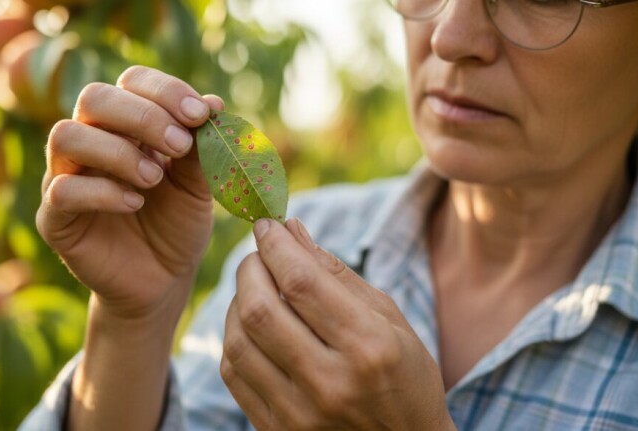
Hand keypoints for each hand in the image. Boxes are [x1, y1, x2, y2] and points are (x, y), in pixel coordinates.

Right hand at [36, 66, 222, 325]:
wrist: (162, 280)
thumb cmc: (177, 224)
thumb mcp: (198, 185)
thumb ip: (201, 147)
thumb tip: (214, 102)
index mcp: (125, 123)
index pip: (132, 81)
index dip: (165, 90)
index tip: (200, 115)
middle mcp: (90, 140)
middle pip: (93, 98)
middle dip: (141, 115)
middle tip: (179, 145)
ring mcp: (65, 176)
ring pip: (66, 136)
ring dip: (117, 151)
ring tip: (153, 178)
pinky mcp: (54, 217)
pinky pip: (62, 190)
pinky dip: (102, 192)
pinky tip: (135, 203)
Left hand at [221, 219, 452, 429]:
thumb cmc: (404, 376)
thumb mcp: (389, 319)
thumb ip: (337, 274)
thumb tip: (291, 229)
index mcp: (369, 347)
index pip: (301, 281)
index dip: (275, 245)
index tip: (267, 226)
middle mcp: (332, 383)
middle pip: (260, 310)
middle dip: (250, 269)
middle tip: (258, 255)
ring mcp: (301, 414)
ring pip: (238, 342)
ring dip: (237, 303)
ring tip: (255, 289)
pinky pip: (233, 374)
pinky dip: (235, 339)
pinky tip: (251, 327)